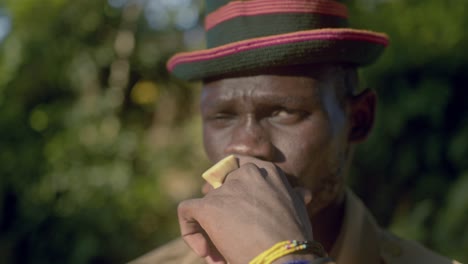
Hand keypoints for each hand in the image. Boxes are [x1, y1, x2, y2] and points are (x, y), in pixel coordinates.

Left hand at [178, 156, 313, 263]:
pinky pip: (186, 211)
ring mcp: (227, 189)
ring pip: (206, 205)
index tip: (239, 213)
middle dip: (223, 214)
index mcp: (268, 171)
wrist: (286, 259)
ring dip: (212, 231)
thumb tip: (302, 192)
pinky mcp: (209, 206)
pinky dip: (190, 232)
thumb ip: (293, 196)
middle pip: (221, 188)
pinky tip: (205, 252)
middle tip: (233, 238)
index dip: (234, 190)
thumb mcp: (298, 210)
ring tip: (224, 254)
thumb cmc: (294, 241)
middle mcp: (247, 173)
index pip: (239, 168)